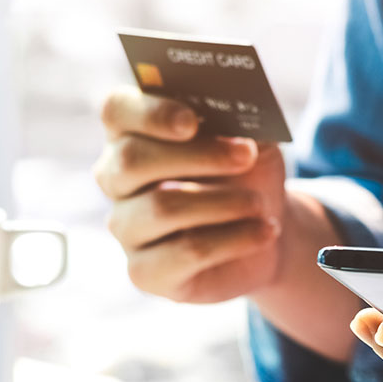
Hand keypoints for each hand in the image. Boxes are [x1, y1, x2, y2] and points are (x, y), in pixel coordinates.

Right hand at [94, 86, 285, 302]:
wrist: (265, 229)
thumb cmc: (248, 174)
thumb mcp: (252, 138)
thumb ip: (236, 120)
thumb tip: (231, 110)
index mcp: (132, 132)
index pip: (117, 110)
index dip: (149, 112)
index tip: (191, 121)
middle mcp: (116, 178)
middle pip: (132, 160)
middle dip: (197, 155)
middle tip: (246, 156)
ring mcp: (126, 227)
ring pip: (160, 208)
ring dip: (222, 202)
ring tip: (259, 204)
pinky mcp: (144, 271)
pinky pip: (184, 252)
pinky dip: (233, 240)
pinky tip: (264, 231)